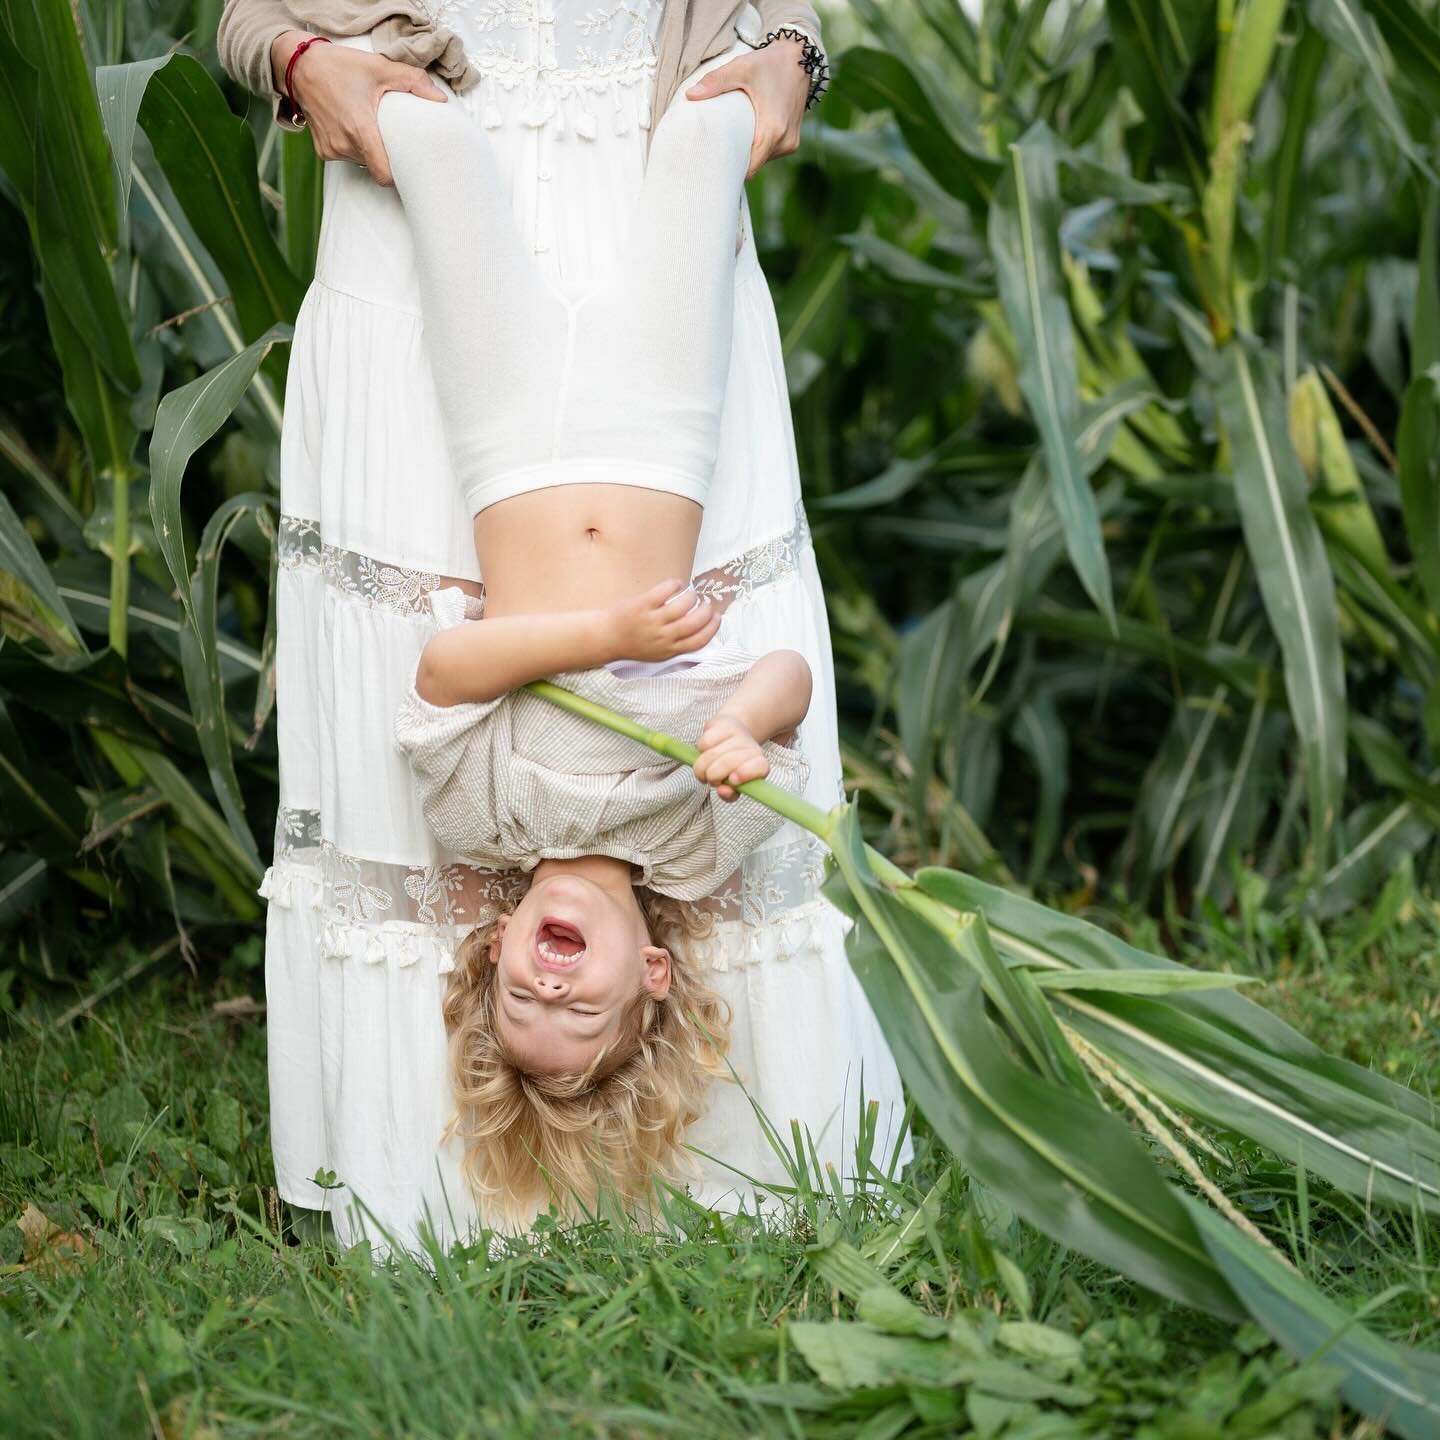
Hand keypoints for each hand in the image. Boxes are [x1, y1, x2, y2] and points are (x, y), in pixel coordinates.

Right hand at [271, 30, 446, 185]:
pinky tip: (353, 128)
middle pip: (376, 167)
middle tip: (394, 138)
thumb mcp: (379, 68)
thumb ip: (413, 81)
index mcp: (360, 131)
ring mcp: (331, 150)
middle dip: (387, 157)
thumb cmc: (339, 66)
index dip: (399, 175)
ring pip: (361, 163)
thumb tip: (441, 99)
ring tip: (371, 128)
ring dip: (370, 151)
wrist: (299, 65)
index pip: (384, 175)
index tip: (408, 166)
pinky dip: (353, 148)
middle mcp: (344, 145)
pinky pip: (346, 157)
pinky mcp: (322, 151)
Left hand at [606, 580, 719, 662]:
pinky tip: (677, 584)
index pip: (699, 641)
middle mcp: (663, 637)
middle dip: (706, 611)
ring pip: (683, 605)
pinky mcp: (642, 605)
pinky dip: (676, 585)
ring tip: (691, 594)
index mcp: (669, 650)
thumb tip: (699, 633)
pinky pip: (665, 591)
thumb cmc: (632, 644)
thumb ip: (676, 646)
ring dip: (692, 597)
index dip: (712, 628)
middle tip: (707, 604)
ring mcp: (652, 621)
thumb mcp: (657, 653)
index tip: (717, 618)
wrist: (605, 638)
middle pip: (694, 623)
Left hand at [685, 38, 810, 178]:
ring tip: (730, 142)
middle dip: (736, 161)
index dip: (730, 170)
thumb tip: (689, 96)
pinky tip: (746, 136)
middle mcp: (785, 142)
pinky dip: (758, 148)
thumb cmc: (769, 63)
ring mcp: (791, 144)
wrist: (800, 57)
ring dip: (748, 154)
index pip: (749, 169)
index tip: (714, 166)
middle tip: (715, 152)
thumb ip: (715, 82)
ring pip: (762, 160)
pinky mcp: (793, 141)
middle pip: (754, 166)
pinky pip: (770, 154)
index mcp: (773, 131)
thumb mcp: (741, 68)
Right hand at [694, 713, 768, 801]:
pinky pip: (704, 743)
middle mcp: (752, 747)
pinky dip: (700, 751)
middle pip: (728, 762)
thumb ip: (730, 793)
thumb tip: (722, 790)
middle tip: (711, 780)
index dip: (745, 774)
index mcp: (761, 765)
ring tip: (705, 769)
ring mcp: (737, 733)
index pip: (759, 767)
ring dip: (702, 767)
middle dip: (713, 776)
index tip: (732, 781)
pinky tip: (705, 752)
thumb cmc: (733, 766)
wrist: (732, 733)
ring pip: (712, 754)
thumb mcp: (735, 785)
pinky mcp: (721, 724)